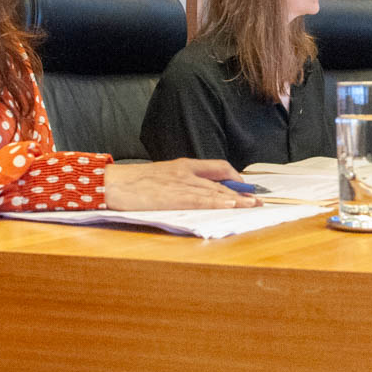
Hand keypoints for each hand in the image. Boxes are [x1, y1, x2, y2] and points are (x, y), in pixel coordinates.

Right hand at [103, 159, 261, 210]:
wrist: (111, 184)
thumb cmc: (133, 183)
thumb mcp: (162, 175)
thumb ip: (182, 180)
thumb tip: (201, 191)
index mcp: (183, 165)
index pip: (217, 167)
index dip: (235, 176)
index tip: (246, 187)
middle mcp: (185, 172)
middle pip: (221, 181)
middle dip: (242, 192)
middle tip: (259, 200)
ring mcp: (180, 185)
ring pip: (215, 192)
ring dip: (237, 200)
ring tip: (253, 205)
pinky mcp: (172, 197)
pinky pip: (200, 201)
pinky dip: (218, 203)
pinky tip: (231, 206)